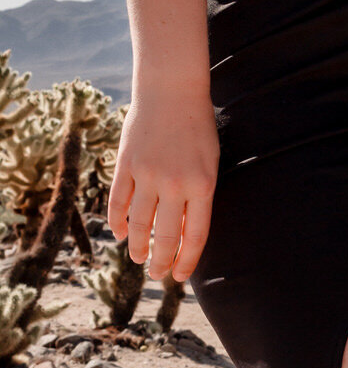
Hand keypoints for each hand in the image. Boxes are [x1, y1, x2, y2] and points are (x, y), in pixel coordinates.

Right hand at [107, 90, 219, 282]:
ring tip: (139, 257)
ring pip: (137, 224)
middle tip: (158, 274)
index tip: (181, 277)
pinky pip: (118, 202)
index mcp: (203, 184)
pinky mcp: (126, 165)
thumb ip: (199, 196)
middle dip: (162, 262)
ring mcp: (147, 175)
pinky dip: (117, 222)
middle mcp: (175, 184)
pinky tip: (119, 233)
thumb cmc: (198, 127)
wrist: (173, 90)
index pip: (195, 235)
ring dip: (137, 246)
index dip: (187, 261)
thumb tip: (186, 232)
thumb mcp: (210, 162)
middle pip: (165, 236)